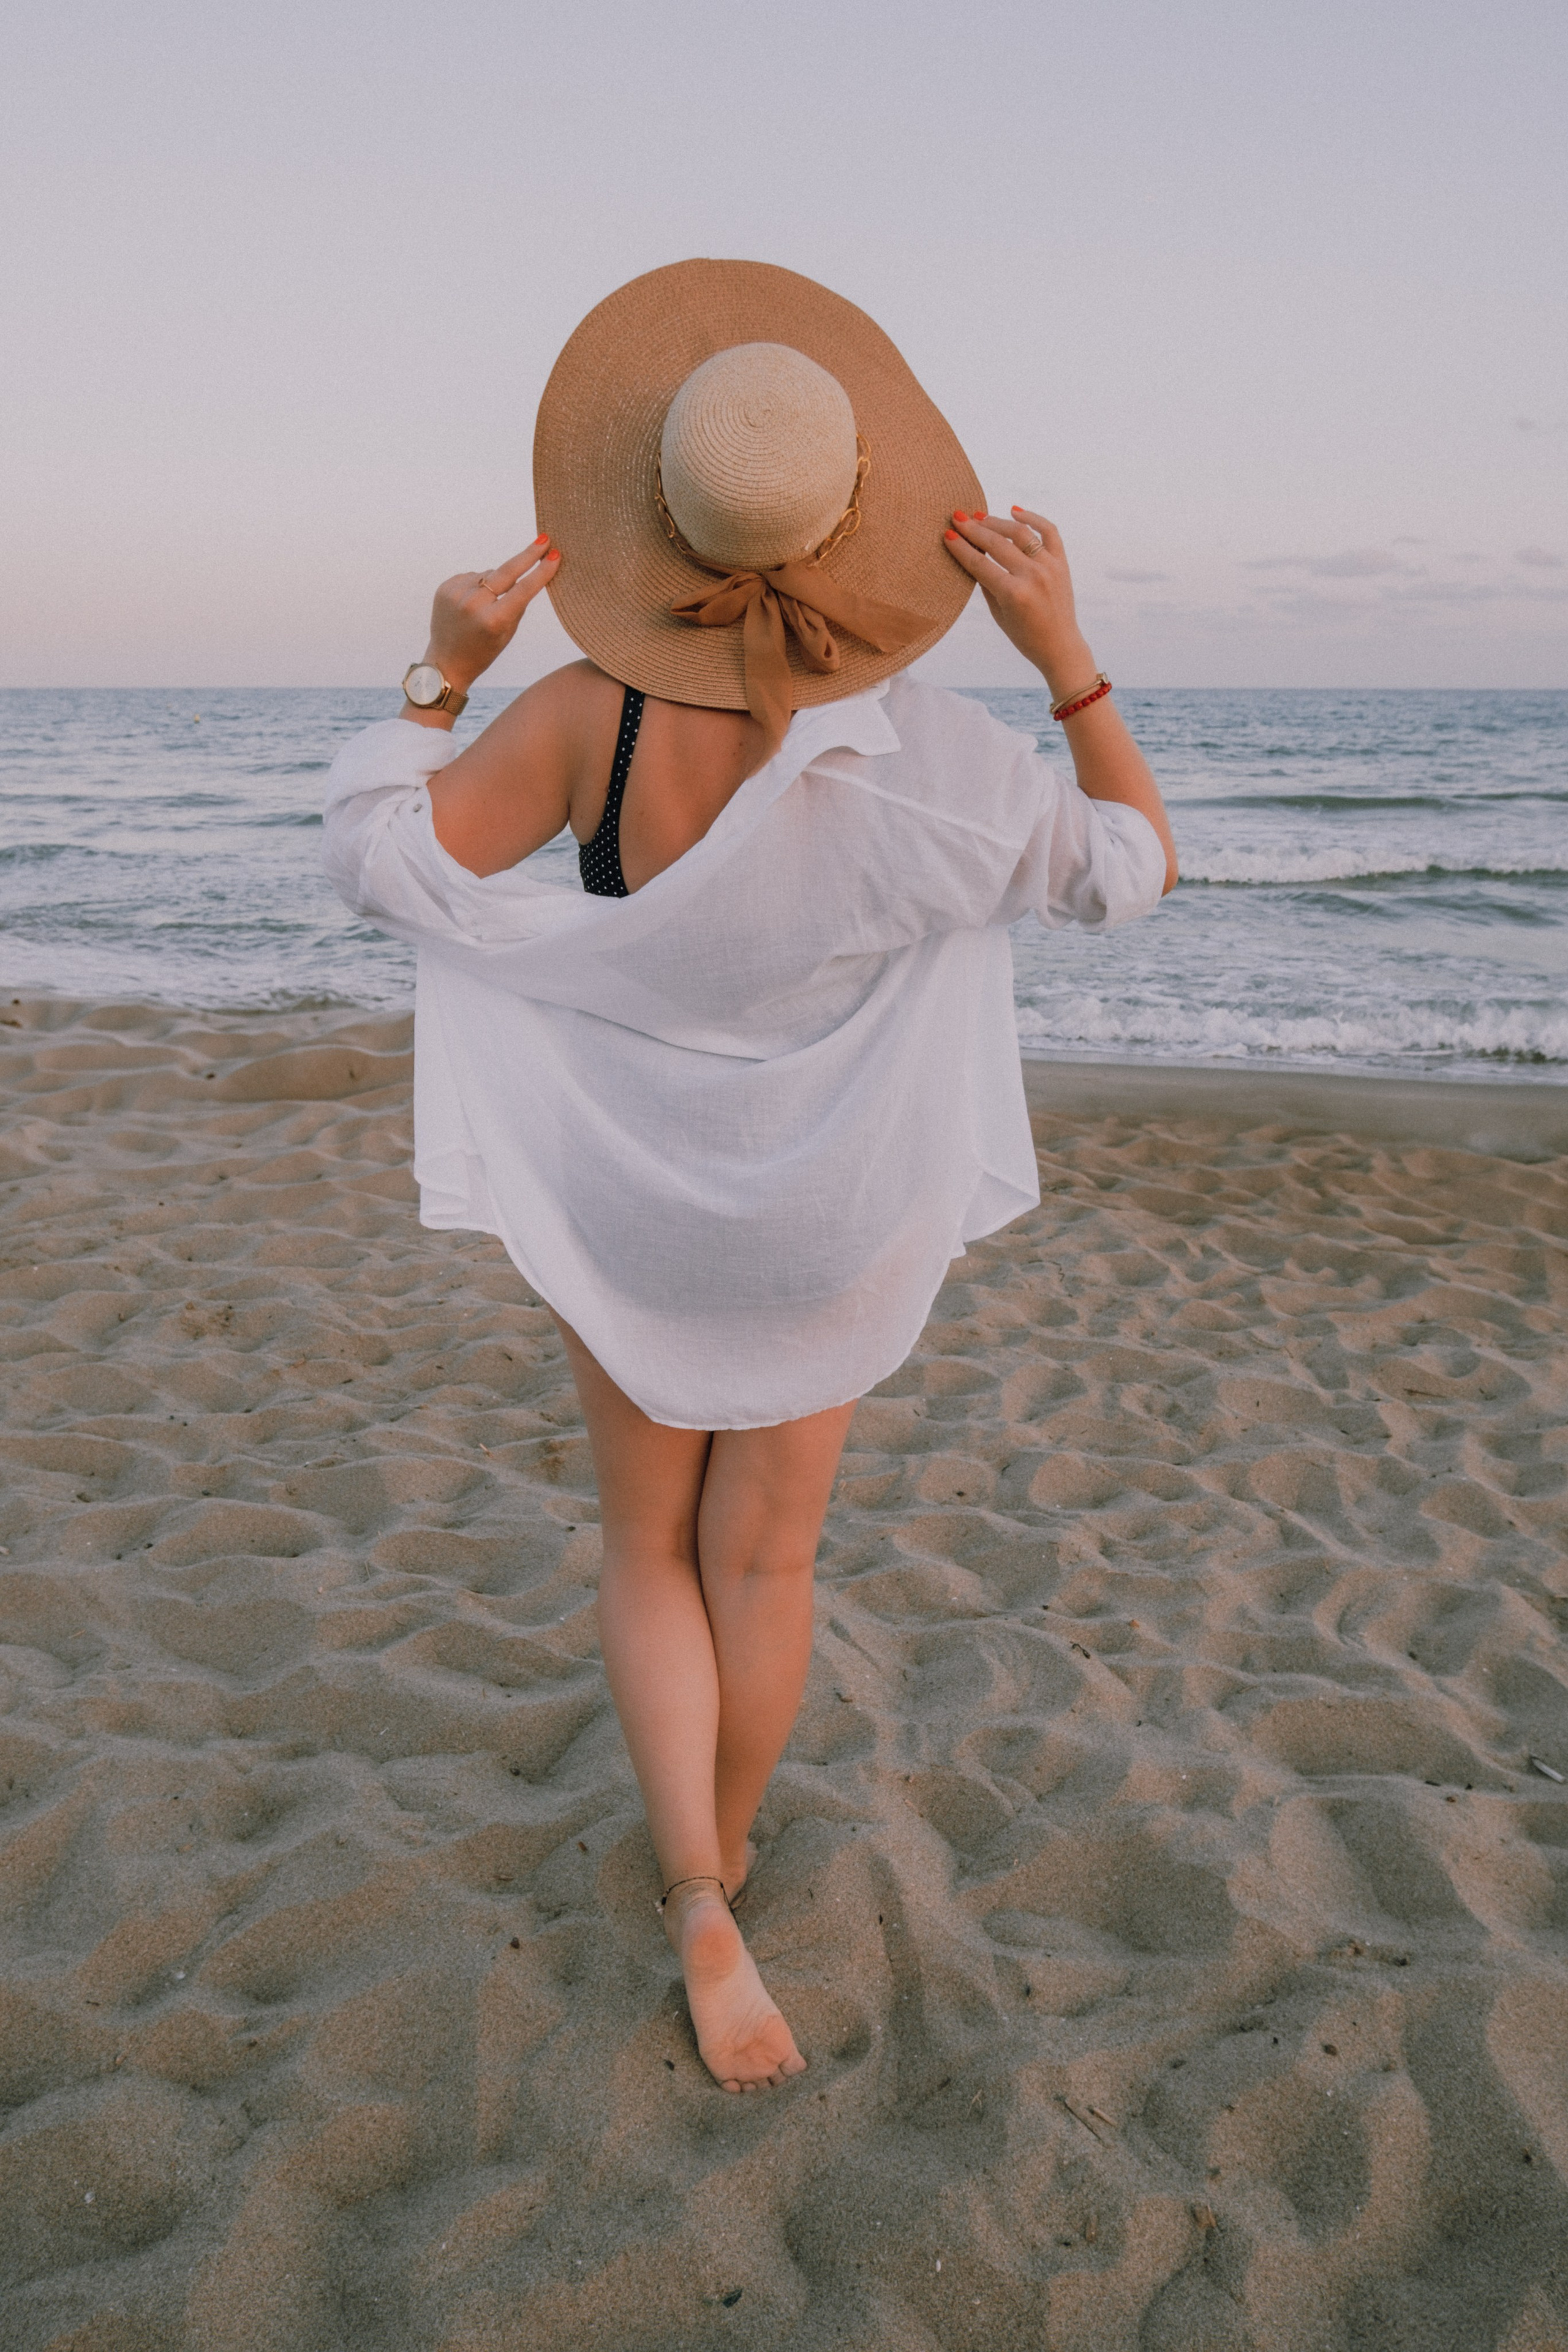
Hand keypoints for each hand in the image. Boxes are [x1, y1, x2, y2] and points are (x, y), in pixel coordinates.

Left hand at [423, 535, 561, 691]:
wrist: (446, 662)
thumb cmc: (483, 651)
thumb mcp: (507, 634)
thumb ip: (518, 604)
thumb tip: (527, 573)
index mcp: (493, 621)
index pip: (523, 590)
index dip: (541, 572)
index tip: (554, 556)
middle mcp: (473, 604)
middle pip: (506, 571)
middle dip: (528, 555)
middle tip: (544, 540)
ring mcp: (456, 594)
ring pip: (488, 575)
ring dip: (494, 582)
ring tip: (486, 605)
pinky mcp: (445, 587)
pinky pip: (471, 577)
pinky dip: (477, 585)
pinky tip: (472, 603)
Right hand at [942, 507, 1095, 702]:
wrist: (1060, 645)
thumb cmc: (1024, 635)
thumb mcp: (998, 613)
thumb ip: (986, 583)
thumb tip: (973, 552)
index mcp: (1013, 594)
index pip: (980, 564)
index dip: (961, 548)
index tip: (948, 534)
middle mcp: (1032, 576)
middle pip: (997, 544)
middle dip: (974, 529)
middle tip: (958, 518)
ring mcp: (1049, 567)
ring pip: (1020, 533)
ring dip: (997, 522)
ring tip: (980, 517)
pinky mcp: (1062, 563)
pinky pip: (1049, 532)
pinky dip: (1033, 518)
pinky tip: (1015, 512)